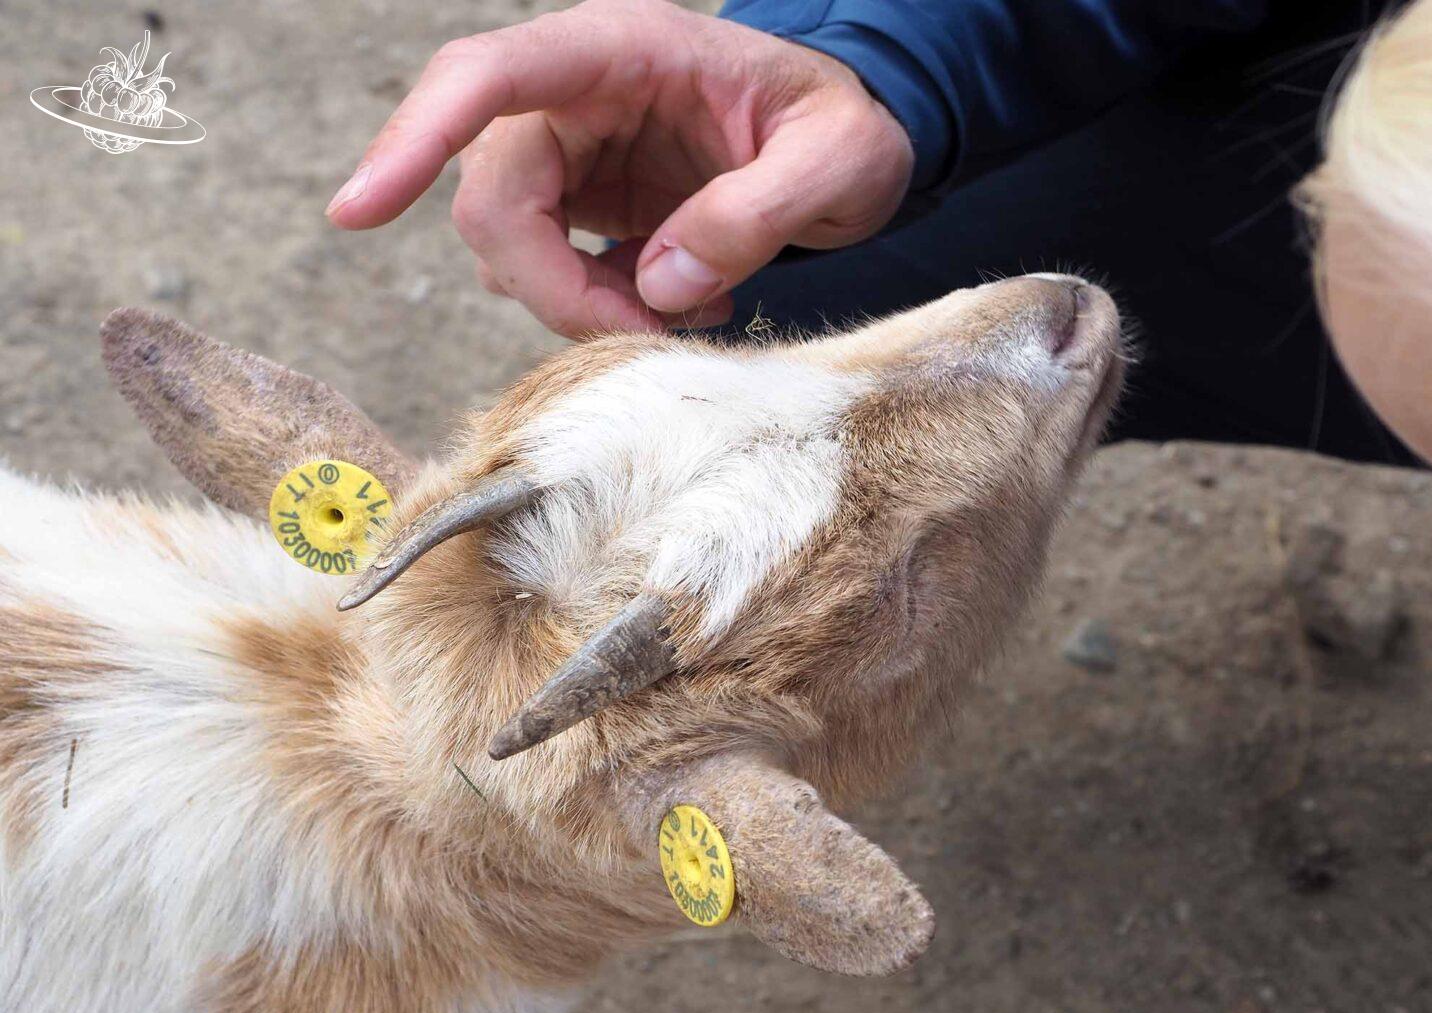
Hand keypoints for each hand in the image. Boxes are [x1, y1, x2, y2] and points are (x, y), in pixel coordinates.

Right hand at [328, 0, 914, 336]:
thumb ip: (758, 215)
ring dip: (580, 304)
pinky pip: (547, 270)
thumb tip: (659, 284)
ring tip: (694, 303)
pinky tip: (680, 301)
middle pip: (491, 198)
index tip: (357, 212)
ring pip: (511, 246)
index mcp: (619, 50)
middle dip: (553, 286)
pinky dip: (598, 307)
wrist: (855, 142)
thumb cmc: (849, 130)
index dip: (412, 140)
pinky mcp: (585, 204)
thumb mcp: (839, 164)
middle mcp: (576, 97)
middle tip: (653, 324)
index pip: (484, 78)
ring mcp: (574, 152)